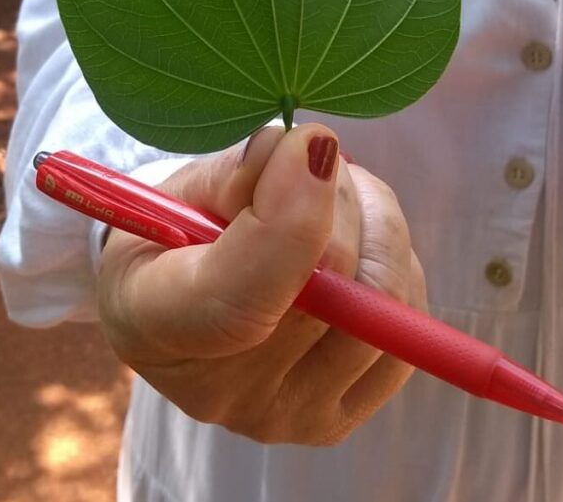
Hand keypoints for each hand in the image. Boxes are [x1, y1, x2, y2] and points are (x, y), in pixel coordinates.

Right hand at [97, 124, 425, 445]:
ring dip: (373, 221)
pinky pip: (407, 324)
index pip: (240, 297)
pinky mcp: (343, 416)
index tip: (314, 145)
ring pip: (383, 300)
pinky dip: (393, 263)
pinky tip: (354, 244)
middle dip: (336, 192)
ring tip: (335, 194)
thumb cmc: (173, 238)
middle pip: (331, 284)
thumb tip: (311, 153)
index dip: (292, 218)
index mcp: (155, 324)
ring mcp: (291, 416)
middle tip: (313, 153)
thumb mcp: (178, 189)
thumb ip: (238, 171)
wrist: (178, 307)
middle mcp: (226, 392)